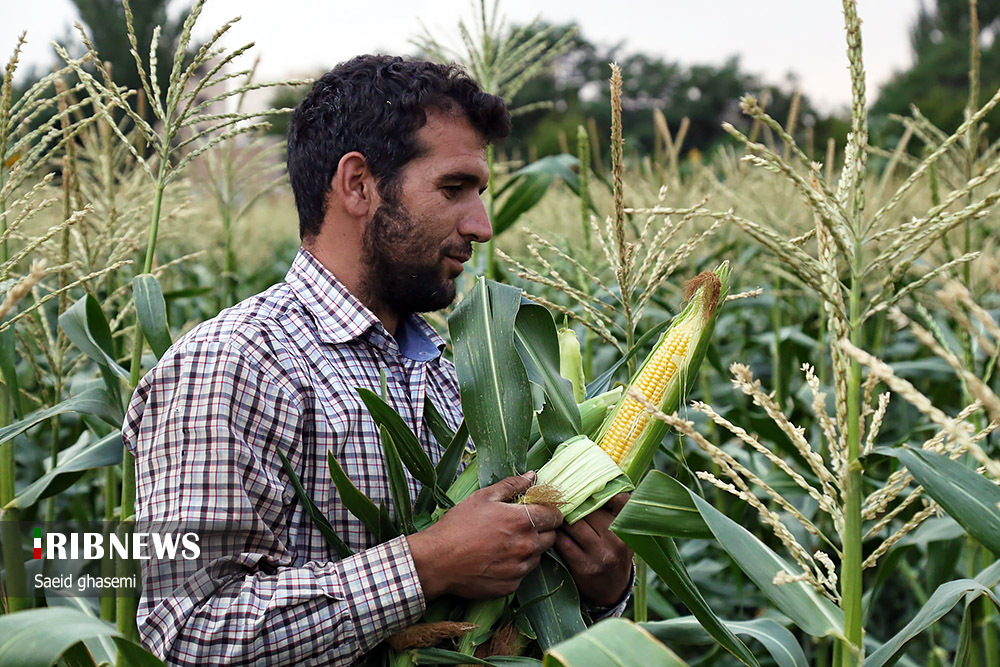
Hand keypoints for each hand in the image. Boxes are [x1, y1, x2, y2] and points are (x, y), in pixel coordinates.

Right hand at [407, 472, 562, 600]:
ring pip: (538, 556)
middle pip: (551, 537)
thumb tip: (532, 476)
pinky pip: (522, 574)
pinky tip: (497, 560)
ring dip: (529, 549)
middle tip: (520, 526)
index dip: (550, 511)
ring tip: (505, 543)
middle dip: (542, 530)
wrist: (437, 561)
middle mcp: (527, 546)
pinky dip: (515, 567)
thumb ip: (512, 485)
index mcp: (523, 521)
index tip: (540, 511)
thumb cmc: (458, 525)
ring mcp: (520, 569)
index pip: (556, 516)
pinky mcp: (511, 586)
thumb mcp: (483, 497)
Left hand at [554, 492, 632, 607]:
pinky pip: (563, 542)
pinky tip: (552, 531)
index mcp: (627, 528)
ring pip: (573, 524)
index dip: (602, 489)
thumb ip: (611, 511)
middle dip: (572, 502)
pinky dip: (555, 534)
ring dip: (561, 517)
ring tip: (554, 511)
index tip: (586, 483)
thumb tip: (589, 482)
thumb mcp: (621, 533)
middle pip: (588, 509)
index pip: (620, 500)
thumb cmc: (614, 553)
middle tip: (560, 494)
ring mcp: (600, 554)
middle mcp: (616, 540)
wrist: (613, 591)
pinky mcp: (584, 567)